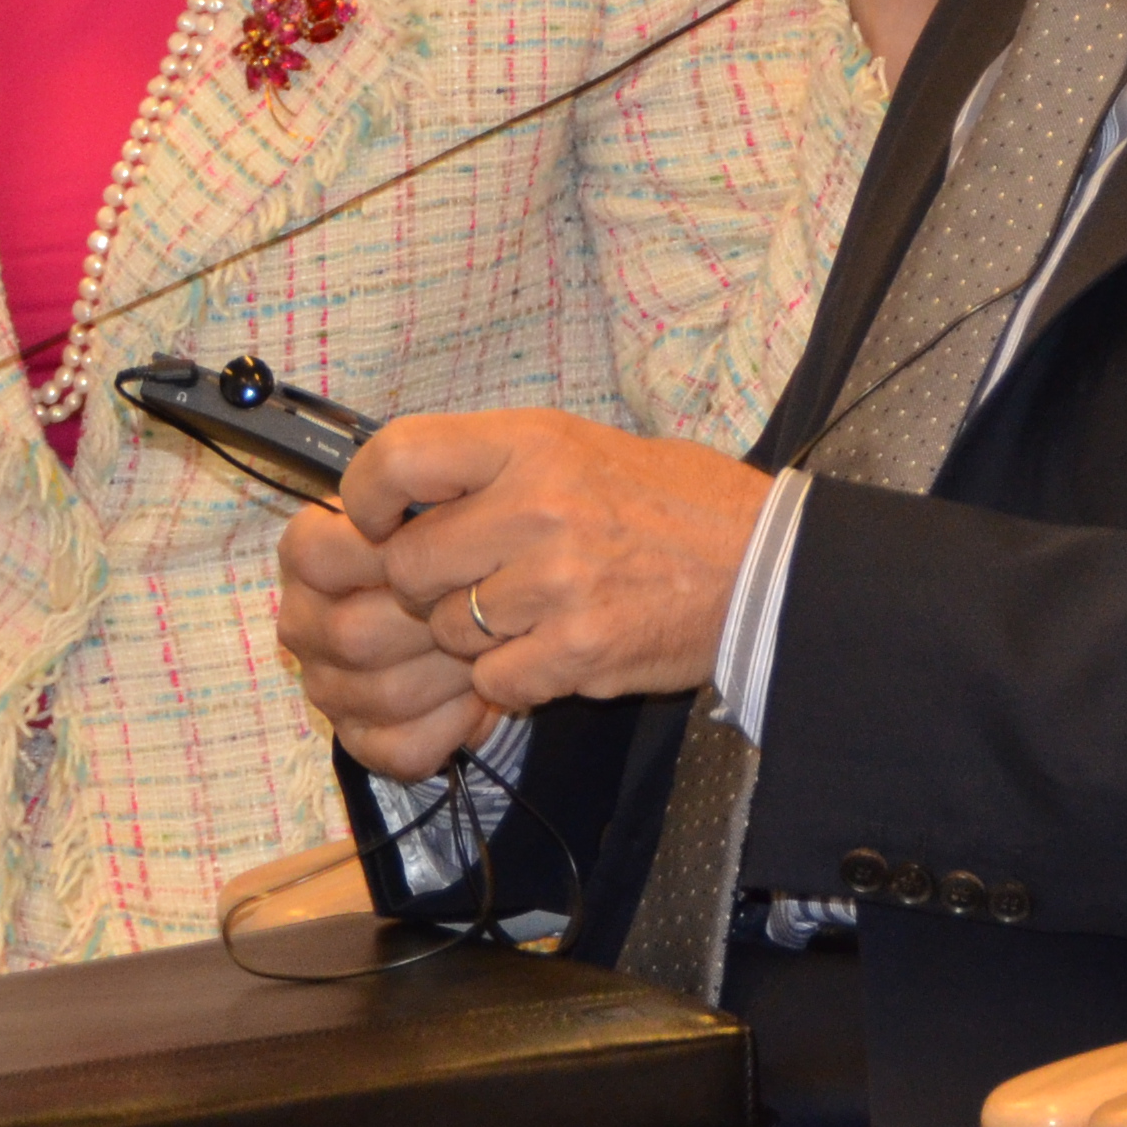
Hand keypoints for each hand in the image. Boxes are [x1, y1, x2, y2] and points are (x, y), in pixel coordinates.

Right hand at [275, 502, 493, 781]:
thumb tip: (444, 512)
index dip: (392, 554)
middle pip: (355, 634)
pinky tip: (478, 695)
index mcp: (308, 554)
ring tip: (491, 647)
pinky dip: (453, 725)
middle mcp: (304, 621)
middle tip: (489, 608)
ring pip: (384, 694)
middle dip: (435, 624)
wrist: (471, 610)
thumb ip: (431, 490)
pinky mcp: (358, 738)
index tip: (451, 545)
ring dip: (453, 673)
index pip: (318, 554)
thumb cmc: (454, 543)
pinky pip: (404, 746)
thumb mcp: (445, 498)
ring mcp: (326, 685)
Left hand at [344, 411, 763, 721]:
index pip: (399, 457)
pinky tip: (552, 651)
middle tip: (470, 583)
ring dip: (473, 637)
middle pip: (410, 565)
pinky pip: (495, 682)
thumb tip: (399, 493)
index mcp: (533, 444)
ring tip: (529, 614)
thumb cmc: (671, 502)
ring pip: (448, 630)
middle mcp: (539, 507)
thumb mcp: (578, 446)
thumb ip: (493, 465)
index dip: (365, 498)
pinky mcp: (580, 650)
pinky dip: (512, 680)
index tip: (374, 520)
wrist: (761, 565)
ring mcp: (558, 583)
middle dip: (426, 587)